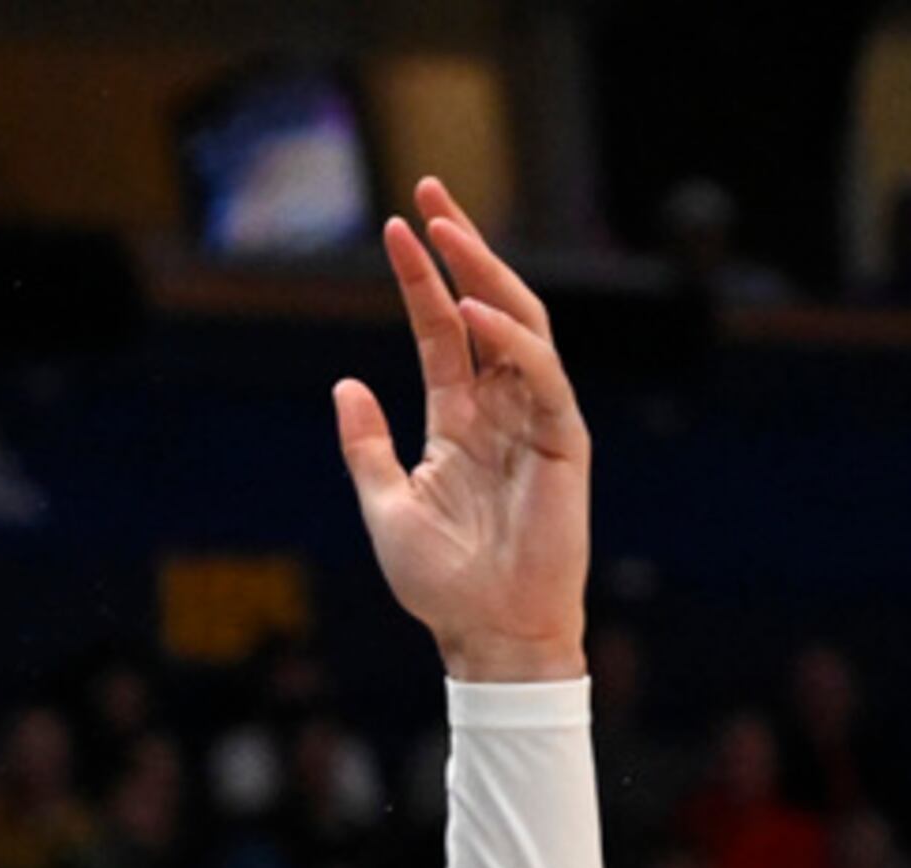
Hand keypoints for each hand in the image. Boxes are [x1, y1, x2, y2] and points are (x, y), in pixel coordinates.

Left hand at [333, 177, 589, 684]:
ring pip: (520, 324)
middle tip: (427, 191)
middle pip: (485, 307)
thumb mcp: (385, 505)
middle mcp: (502, 407)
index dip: (420, 278)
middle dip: (458, 248)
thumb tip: (345, 383)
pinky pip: (542, 375)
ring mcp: (537, 418)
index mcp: (459, 418)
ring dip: (483, 272)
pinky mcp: (565, 440)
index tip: (392, 227)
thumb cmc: (441, 581)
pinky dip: (509, 339)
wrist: (485, 633)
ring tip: (444, 228)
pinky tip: (471, 309)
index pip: (440, 330)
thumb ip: (366, 447)